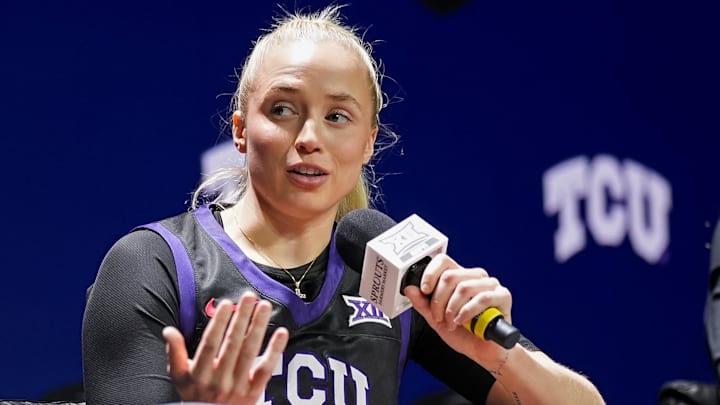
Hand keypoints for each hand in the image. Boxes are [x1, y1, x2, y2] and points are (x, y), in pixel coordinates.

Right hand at [163, 291, 288, 403]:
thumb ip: (174, 352)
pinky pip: (266, 368)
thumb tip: (169, 330)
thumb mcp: (179, 377)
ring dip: (258, 327)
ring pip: (250, 352)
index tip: (226, 304)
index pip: (210, 344)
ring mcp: (238, 386)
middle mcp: (219, 379)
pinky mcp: (254, 391)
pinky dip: (275, 350)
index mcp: (199, 374)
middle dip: (241, 318)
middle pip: (233, 343)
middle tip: (249, 297)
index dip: (218, 323)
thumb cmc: (195, 396)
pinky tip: (282, 333)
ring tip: (264, 306)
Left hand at [403, 253, 512, 362]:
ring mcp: (490, 285)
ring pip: (463, 287)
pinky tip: (462, 322)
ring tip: (451, 323)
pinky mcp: (503, 296)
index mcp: (460, 277)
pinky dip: (467, 312)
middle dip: (438, 300)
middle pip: (450, 276)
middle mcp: (475, 277)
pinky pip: (482, 298)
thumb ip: (423, 304)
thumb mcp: (436, 319)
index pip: (443, 261)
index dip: (430, 273)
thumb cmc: (464, 334)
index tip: (424, 290)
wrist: (483, 352)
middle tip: (438, 317)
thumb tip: (410, 289)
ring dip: (452, 309)